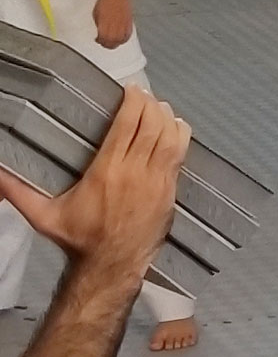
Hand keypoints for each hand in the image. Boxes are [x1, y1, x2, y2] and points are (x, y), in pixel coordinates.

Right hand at [0, 87, 189, 276]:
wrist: (111, 267)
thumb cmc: (79, 240)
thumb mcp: (43, 215)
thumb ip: (16, 191)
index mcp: (106, 172)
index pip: (127, 127)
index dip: (133, 103)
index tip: (131, 90)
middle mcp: (135, 174)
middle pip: (152, 127)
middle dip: (151, 106)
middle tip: (146, 96)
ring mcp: (156, 184)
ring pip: (170, 140)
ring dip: (168, 119)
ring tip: (161, 107)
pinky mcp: (169, 194)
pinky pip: (180, 159)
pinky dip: (181, 139)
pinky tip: (177, 128)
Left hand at [93, 0, 133, 48]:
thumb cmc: (106, 0)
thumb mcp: (96, 13)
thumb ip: (98, 23)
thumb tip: (100, 29)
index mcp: (104, 25)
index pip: (102, 39)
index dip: (99, 41)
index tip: (98, 40)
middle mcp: (114, 27)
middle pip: (111, 43)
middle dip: (107, 45)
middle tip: (105, 44)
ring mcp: (123, 26)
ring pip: (120, 41)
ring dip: (116, 43)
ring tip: (113, 43)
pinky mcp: (129, 24)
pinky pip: (127, 36)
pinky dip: (124, 39)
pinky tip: (121, 38)